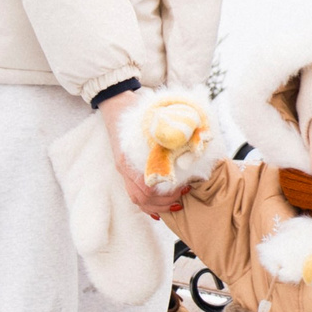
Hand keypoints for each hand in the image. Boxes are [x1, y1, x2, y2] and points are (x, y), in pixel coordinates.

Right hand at [99, 95, 187, 217]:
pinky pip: (134, 194)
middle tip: (182, 195)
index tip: (183, 186)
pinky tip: (160, 208)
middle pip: (142, 197)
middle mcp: (124, 166)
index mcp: (130, 157)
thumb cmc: (138, 109)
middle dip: (165, 202)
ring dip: (158, 205)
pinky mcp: (125, 170)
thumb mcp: (156, 120)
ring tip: (176, 202)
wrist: (116, 103)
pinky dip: (148, 204)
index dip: (167, 192)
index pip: (147, 187)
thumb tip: (195, 143)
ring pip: (137, 199)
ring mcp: (123, 169)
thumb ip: (170, 134)